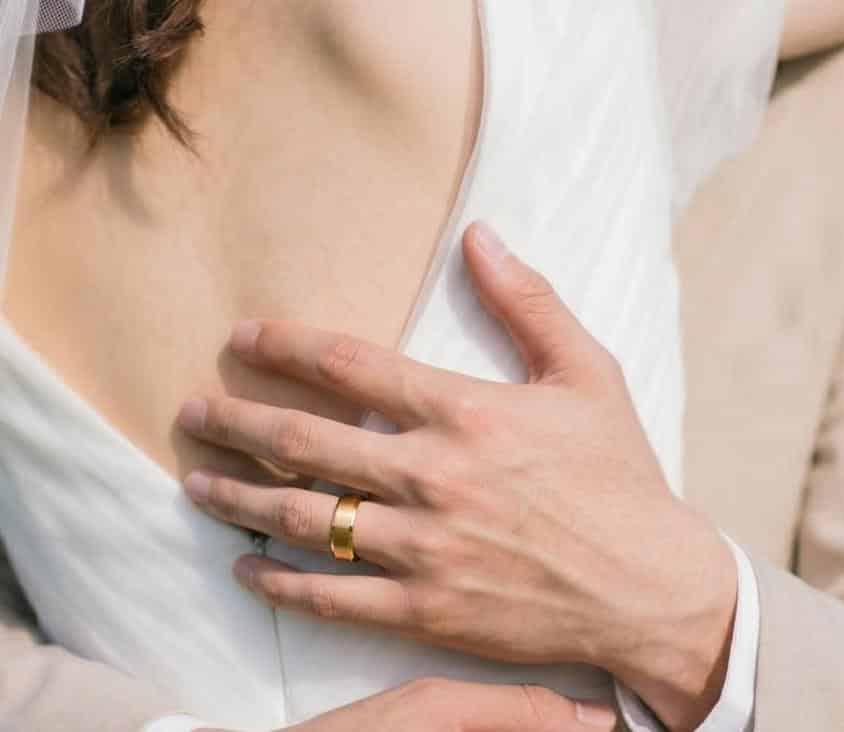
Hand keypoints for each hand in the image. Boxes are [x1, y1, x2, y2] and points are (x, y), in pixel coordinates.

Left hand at [178, 223, 737, 731]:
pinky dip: (282, 583)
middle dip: (238, 421)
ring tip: (195, 481)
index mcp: (465, 412)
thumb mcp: (586, 372)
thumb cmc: (619, 475)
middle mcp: (432, 478)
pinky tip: (246, 567)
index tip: (242, 338)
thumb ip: (528, 300)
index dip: (286, 347)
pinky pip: (335, 597)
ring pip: (308, 519)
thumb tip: (480, 233)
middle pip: (307, 443)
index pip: (350, 367)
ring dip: (241, 498)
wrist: (653, 592)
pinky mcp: (426, 611)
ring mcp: (424, 549)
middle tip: (190, 410)